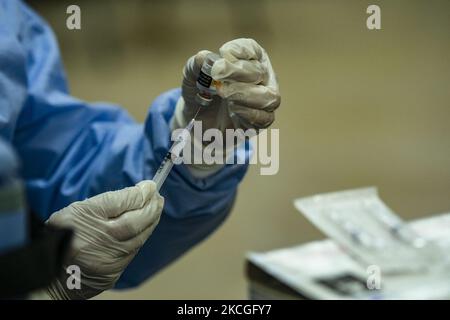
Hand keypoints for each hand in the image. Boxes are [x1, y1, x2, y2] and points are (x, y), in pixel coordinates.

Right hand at [44, 181, 163, 298]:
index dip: (138, 193)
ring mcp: (106, 259)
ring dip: (151, 221)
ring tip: (156, 208)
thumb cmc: (61, 237)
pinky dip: (142, 236)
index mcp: (83, 220)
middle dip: (150, 207)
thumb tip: (139, 192)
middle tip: (158, 196)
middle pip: (134, 221)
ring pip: (138, 237)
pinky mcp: (112, 273)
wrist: (50, 275)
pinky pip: (132, 251)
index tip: (150, 186)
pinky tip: (146, 227)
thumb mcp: (76, 210)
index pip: (118, 202)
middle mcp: (96, 240)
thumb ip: (107, 201)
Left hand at [177, 38, 280, 132]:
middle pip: (260, 72)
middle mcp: (261, 78)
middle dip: (237, 72)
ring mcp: (263, 101)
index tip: (222, 54)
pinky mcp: (260, 121)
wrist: (198, 120)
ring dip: (244, 93)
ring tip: (224, 94)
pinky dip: (249, 113)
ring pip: (270, 96)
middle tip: (217, 76)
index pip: (253, 50)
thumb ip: (196, 65)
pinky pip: (265, 118)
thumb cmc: (200, 92)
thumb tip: (203, 58)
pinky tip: (233, 109)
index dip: (239, 50)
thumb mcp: (192, 76)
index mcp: (249, 60)